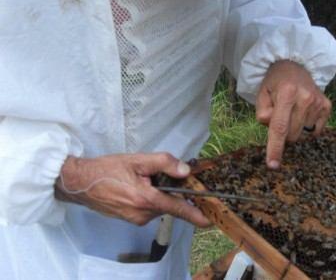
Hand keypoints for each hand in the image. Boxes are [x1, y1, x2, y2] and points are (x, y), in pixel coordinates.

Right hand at [55, 153, 210, 226]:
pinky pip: (149, 209)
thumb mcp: (137, 160)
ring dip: (159, 193)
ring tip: (142, 178)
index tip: (209, 220)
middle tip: (160, 173)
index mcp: (146, 199)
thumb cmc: (106, 169)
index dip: (196, 214)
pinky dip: (150, 198)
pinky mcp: (131, 219)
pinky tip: (137, 186)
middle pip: (170, 203)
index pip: (178, 208)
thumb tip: (185, 171)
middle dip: (172, 191)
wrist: (80, 183)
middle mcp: (143, 214)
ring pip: (159, 206)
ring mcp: (136, 219)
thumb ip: (164, 163)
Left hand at [256, 60, 331, 168]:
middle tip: (281, 115)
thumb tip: (271, 126)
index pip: (279, 127)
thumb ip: (262, 112)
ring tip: (292, 110)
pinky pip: (315, 130)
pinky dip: (307, 126)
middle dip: (283, 133)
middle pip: (292, 135)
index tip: (273, 165)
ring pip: (303, 133)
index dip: (275, 148)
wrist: (294, 66)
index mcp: (287, 93)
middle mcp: (306, 97)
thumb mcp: (262, 94)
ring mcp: (318, 102)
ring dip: (295, 127)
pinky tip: (303, 112)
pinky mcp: (327, 106)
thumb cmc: (275, 84)